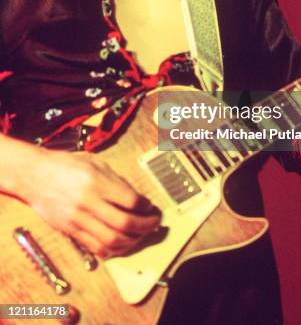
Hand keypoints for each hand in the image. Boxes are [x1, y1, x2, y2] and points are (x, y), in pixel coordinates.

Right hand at [22, 150, 160, 257]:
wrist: (35, 175)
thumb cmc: (66, 165)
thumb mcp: (95, 163)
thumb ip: (116, 181)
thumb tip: (137, 199)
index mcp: (96, 181)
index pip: (131, 201)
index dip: (146, 206)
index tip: (150, 205)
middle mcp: (88, 202)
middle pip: (125, 223)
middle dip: (146, 226)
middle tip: (154, 222)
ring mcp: (78, 219)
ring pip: (112, 240)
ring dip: (133, 240)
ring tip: (141, 234)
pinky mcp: (71, 230)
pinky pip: (96, 247)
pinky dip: (114, 248)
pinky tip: (122, 242)